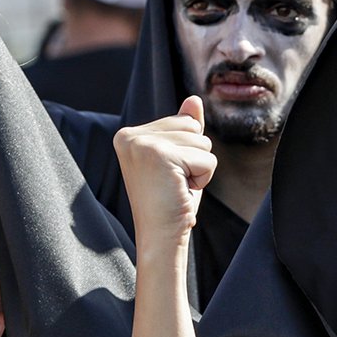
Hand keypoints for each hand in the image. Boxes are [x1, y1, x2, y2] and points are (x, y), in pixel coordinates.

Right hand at [114, 96, 216, 251]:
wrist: (160, 237)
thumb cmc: (170, 202)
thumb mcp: (179, 160)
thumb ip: (184, 129)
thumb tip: (194, 100)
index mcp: (128, 135)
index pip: (183, 122)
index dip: (187, 152)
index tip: (167, 175)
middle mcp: (130, 136)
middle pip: (193, 128)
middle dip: (195, 158)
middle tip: (173, 182)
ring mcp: (143, 144)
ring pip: (202, 142)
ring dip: (199, 169)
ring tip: (177, 187)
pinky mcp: (161, 156)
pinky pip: (207, 159)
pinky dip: (203, 178)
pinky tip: (181, 191)